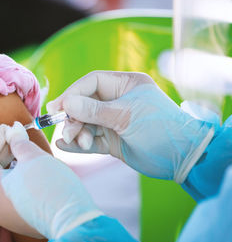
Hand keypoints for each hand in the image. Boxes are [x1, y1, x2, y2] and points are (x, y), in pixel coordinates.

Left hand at [0, 122, 101, 238]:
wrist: (73, 221)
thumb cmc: (52, 187)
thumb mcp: (33, 157)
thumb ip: (18, 142)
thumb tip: (14, 130)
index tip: (9, 128)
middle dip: (0, 152)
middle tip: (15, 137)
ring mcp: (3, 216)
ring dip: (6, 165)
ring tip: (22, 151)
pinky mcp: (17, 220)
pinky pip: (6, 195)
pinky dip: (12, 179)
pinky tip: (27, 170)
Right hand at [47, 71, 214, 182]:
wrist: (183, 158)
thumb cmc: (160, 128)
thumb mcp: (126, 116)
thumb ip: (94, 111)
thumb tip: (66, 103)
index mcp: (125, 85)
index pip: (91, 83)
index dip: (73, 93)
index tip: (57, 106)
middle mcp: (118, 101)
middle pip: (85, 104)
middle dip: (74, 117)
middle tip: (66, 130)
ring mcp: (114, 122)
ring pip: (86, 124)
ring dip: (77, 132)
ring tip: (75, 142)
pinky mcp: (113, 140)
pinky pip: (91, 139)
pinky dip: (78, 143)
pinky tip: (65, 146)